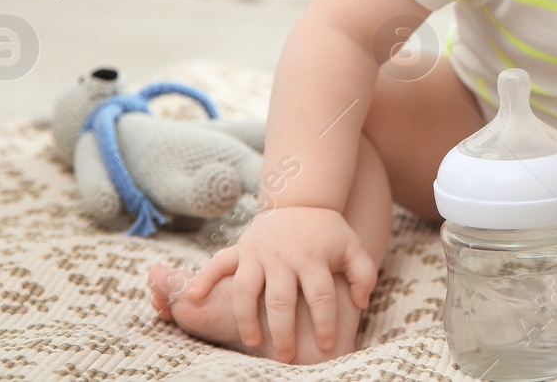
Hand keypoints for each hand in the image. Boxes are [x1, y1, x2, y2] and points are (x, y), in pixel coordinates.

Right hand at [182, 205, 376, 361]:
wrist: (303, 199)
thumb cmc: (329, 232)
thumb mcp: (353, 248)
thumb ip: (362, 275)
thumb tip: (360, 303)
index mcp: (313, 259)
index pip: (320, 296)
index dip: (323, 323)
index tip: (325, 345)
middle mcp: (284, 257)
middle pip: (281, 299)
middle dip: (283, 331)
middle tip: (286, 357)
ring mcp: (259, 252)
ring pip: (246, 289)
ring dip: (246, 318)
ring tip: (253, 341)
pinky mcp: (241, 248)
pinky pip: (219, 263)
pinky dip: (204, 279)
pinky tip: (193, 298)